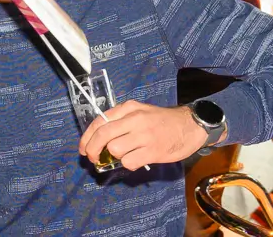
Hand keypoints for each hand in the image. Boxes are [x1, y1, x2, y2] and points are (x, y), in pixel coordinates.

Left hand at [78, 102, 207, 170]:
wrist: (190, 126)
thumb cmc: (163, 121)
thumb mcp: (140, 111)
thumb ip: (121, 120)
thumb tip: (99, 138)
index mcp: (129, 108)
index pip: (100, 121)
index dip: (86, 137)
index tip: (83, 148)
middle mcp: (135, 119)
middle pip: (103, 135)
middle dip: (92, 150)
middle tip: (92, 158)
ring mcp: (144, 135)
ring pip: (115, 149)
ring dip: (115, 157)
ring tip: (125, 155)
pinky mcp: (153, 150)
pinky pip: (129, 162)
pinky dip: (128, 164)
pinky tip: (136, 159)